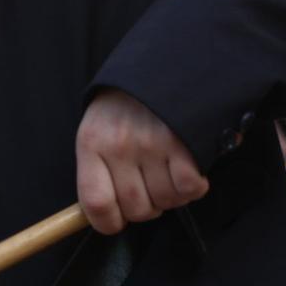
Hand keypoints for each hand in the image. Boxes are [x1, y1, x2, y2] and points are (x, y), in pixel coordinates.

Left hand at [74, 89, 209, 235]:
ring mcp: (152, 143)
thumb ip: (98, 169)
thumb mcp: (98, 128)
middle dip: (146, 208)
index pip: (95, 203)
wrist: (163, 62)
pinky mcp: (183, 142)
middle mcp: (120, 145)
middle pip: (136, 209)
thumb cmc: (126, 103)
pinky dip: (193, 186)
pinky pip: (190, 188)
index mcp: (92, 142)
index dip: (108, 222)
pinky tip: (187, 166)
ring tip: (168, 169)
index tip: (117, 221)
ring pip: (165, 202)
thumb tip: (103, 216)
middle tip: (149, 185)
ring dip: (170, 195)